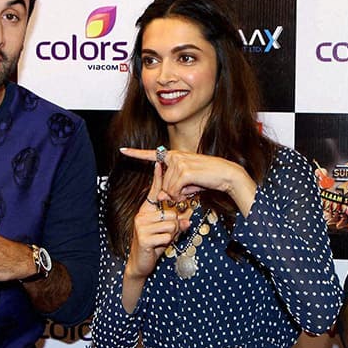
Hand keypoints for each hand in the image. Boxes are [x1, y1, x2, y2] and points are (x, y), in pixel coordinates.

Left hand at [120, 147, 255, 214]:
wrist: (225, 174)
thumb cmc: (207, 178)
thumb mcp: (186, 184)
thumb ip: (171, 189)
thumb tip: (159, 198)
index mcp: (174, 156)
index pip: (152, 155)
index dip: (135, 154)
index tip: (122, 150)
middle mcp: (174, 156)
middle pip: (162, 184)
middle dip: (174, 192)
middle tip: (189, 188)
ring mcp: (178, 162)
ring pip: (168, 190)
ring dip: (180, 194)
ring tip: (194, 186)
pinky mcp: (184, 171)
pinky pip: (174, 191)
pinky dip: (183, 194)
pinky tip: (193, 188)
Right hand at [127, 162, 190, 279]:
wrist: (140, 263)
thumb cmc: (154, 244)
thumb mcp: (167, 231)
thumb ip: (177, 223)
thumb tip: (188, 218)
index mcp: (146, 211)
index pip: (154, 192)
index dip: (158, 178)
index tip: (159, 162)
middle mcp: (142, 215)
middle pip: (172, 213)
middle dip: (175, 225)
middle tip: (167, 234)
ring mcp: (141, 226)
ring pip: (171, 224)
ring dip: (171, 235)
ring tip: (162, 240)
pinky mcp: (144, 238)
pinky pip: (167, 236)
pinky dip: (167, 243)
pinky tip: (158, 246)